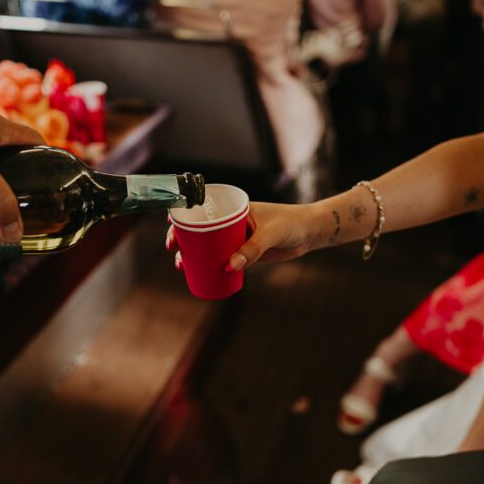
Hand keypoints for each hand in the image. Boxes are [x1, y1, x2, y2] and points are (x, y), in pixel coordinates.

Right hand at [165, 202, 320, 271]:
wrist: (310, 233)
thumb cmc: (291, 223)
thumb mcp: (270, 234)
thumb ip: (252, 249)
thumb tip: (229, 267)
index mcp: (234, 209)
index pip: (203, 210)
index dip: (184, 218)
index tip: (173, 228)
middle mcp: (231, 222)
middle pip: (201, 230)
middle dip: (184, 240)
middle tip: (175, 252)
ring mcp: (237, 238)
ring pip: (209, 247)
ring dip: (194, 256)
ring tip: (182, 266)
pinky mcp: (245, 253)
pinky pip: (223, 259)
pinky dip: (210, 266)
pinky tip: (200, 274)